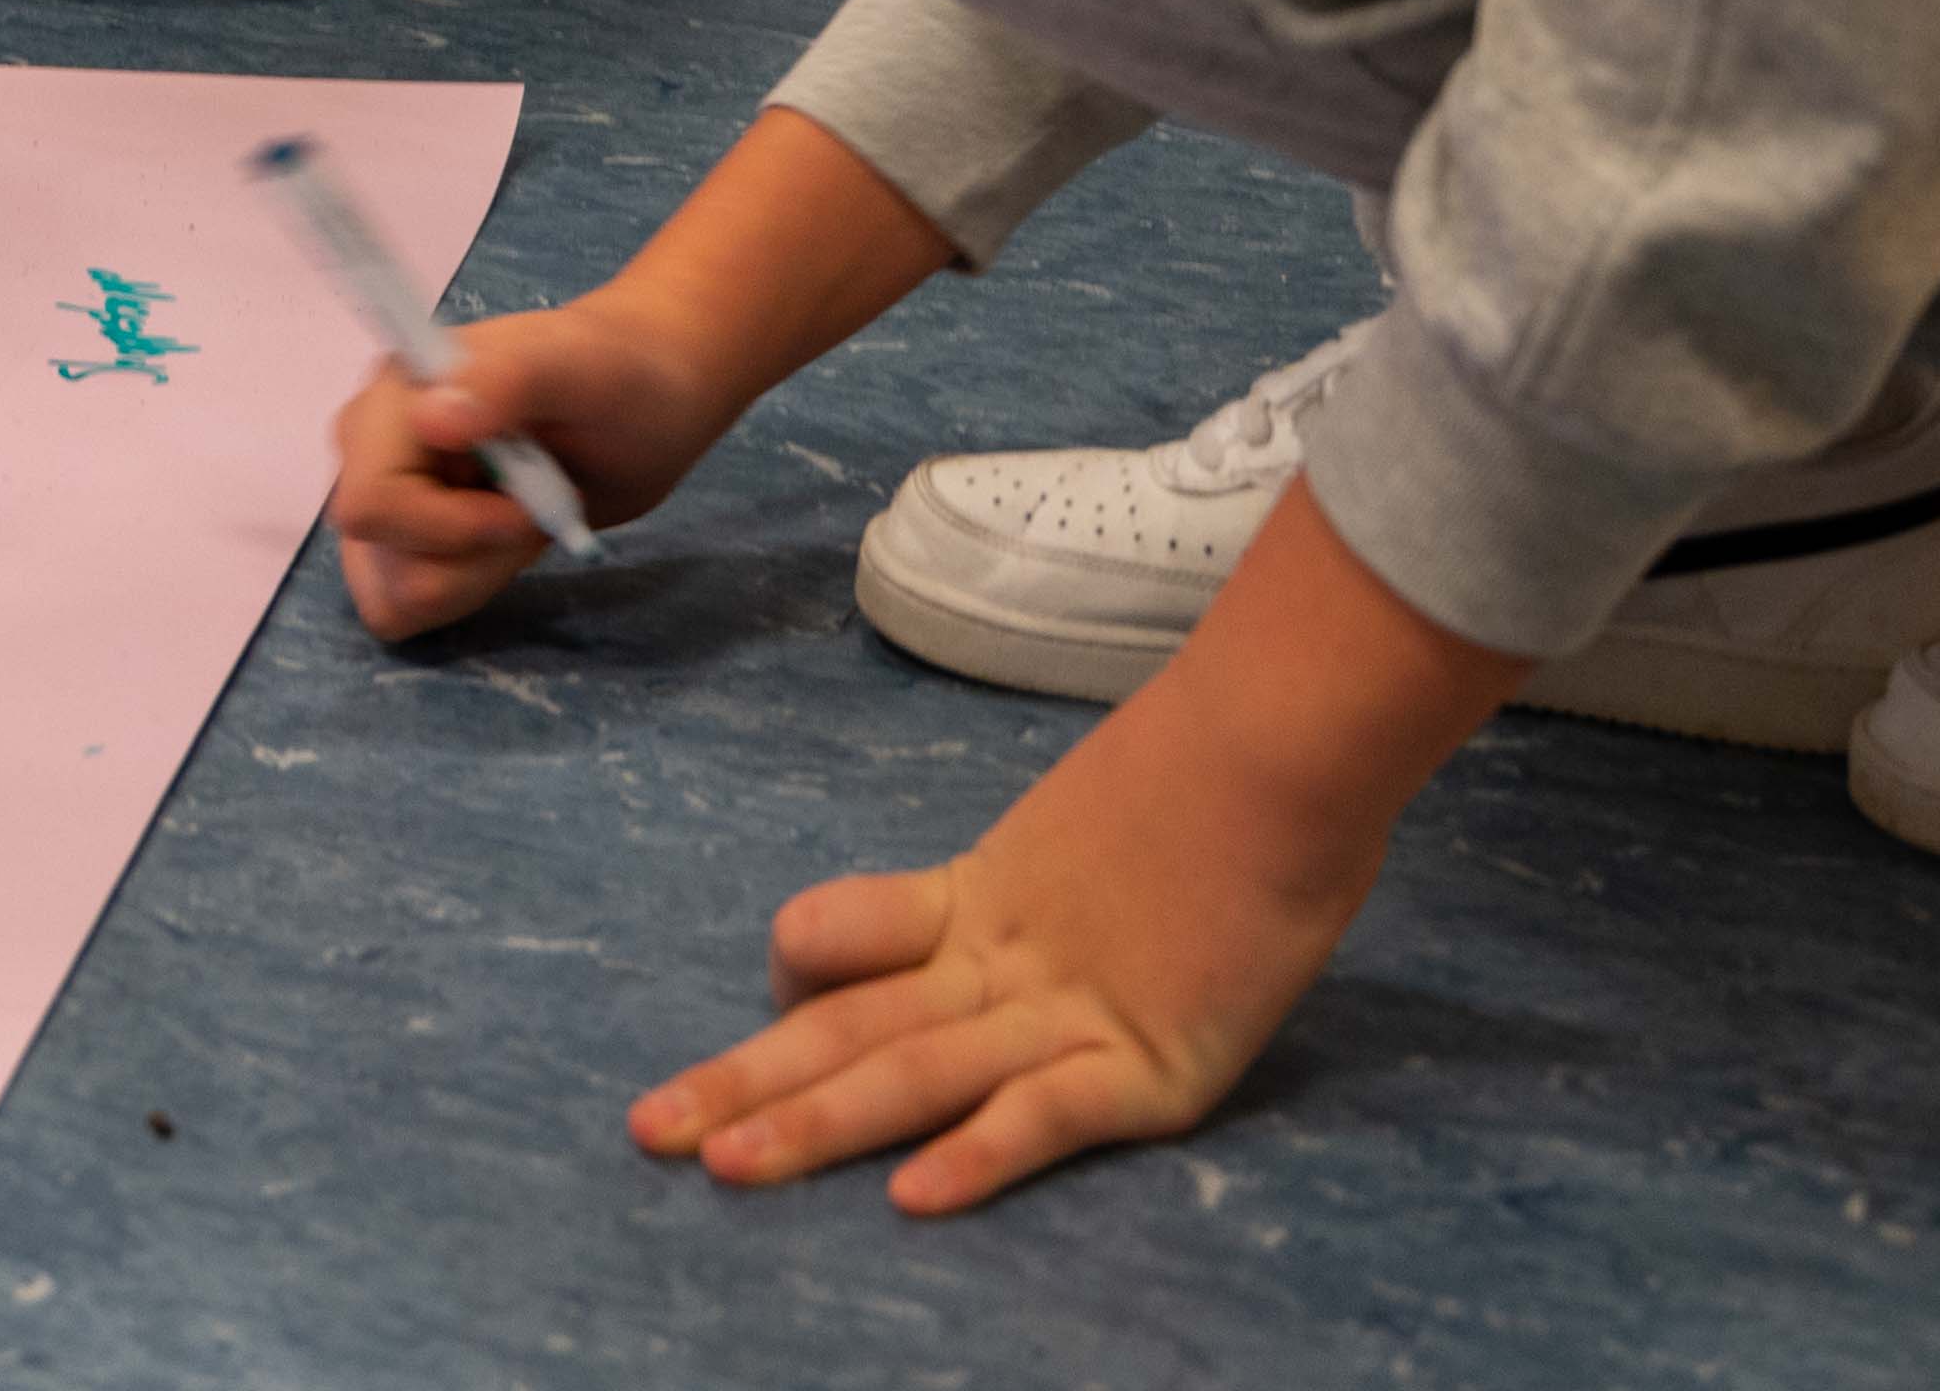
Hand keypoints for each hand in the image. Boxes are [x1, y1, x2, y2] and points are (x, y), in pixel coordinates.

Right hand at [326, 290, 741, 638]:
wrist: (639, 404)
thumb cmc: (614, 375)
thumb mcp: (580, 368)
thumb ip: (510, 380)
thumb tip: (431, 421)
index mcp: (395, 394)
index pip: (370, 502)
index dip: (449, 528)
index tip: (527, 509)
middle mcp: (372, 446)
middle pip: (382, 555)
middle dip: (473, 557)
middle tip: (536, 512)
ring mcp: (388, 497)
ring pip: (394, 593)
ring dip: (476, 576)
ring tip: (524, 524)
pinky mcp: (406, 540)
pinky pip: (401, 606)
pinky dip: (464, 592)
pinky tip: (502, 548)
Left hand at [635, 482, 1521, 1211]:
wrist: (1293, 742)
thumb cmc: (1219, 773)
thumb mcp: (1095, 825)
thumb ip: (1045, 878)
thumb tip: (1019, 892)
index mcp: (981, 899)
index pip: (845, 951)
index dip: (792, 983)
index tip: (759, 1000)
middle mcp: (1004, 963)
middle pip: (851, 1027)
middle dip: (745, 1084)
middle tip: (646, 1130)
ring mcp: (1074, 1015)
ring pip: (917, 1074)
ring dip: (818, 1125)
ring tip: (727, 1166)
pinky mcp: (1157, 1063)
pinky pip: (1048, 1115)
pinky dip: (981, 1153)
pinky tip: (913, 1197)